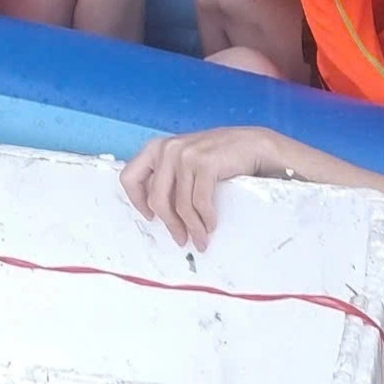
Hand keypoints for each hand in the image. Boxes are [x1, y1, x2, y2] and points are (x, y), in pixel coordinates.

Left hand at [120, 126, 287, 249]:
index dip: (137, 202)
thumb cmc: (221, 156)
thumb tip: (156, 210)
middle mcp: (167, 149)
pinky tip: (211, 225)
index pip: (129, 177)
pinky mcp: (204, 163)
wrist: (254, 145)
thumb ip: (169, 176)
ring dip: (192, 228)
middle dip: (170, 224)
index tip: (150, 217)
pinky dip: (205, 220)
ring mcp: (186, 154)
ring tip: (200, 239)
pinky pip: (199, 202)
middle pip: (156, 198)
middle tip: (180, 238)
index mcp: (157, 147)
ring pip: (180, 205)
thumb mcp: (186, 159)